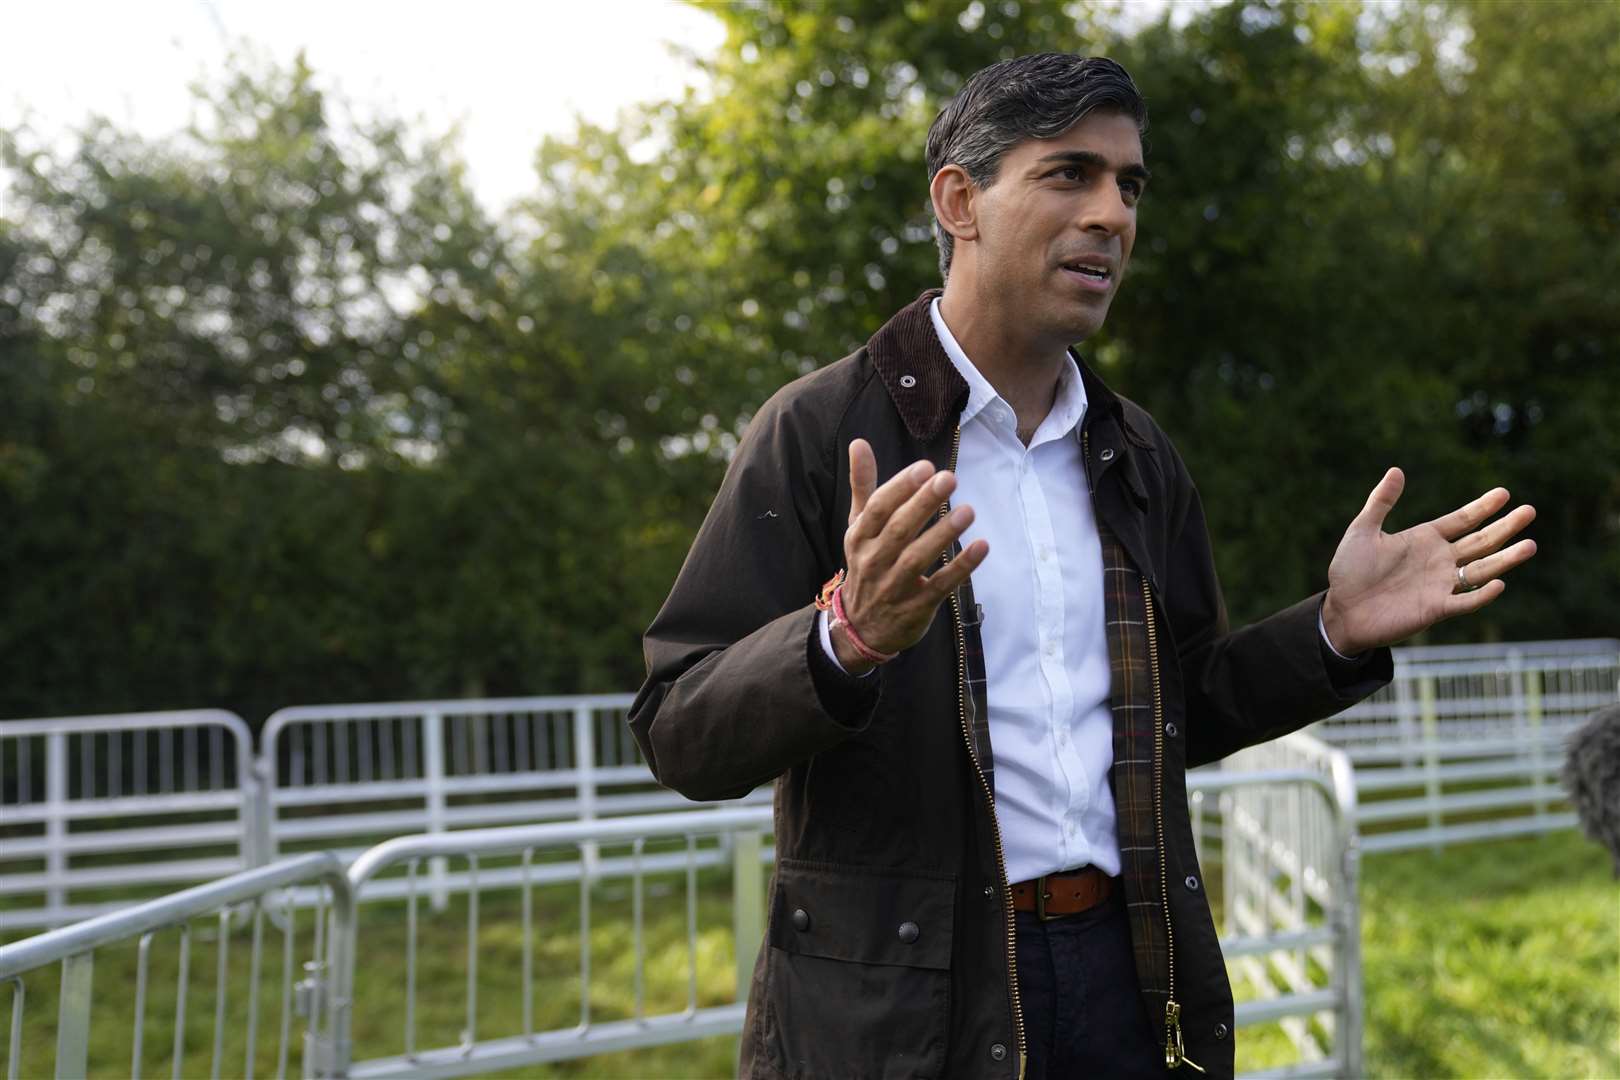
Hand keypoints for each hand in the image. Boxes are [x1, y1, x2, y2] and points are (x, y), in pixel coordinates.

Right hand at [832, 438, 989, 672]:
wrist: (862, 629)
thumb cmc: (867, 565)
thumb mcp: (859, 527)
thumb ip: (863, 485)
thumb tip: (859, 442)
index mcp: (859, 537)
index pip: (878, 509)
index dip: (900, 487)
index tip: (924, 467)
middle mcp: (873, 561)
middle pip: (899, 529)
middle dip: (924, 503)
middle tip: (949, 478)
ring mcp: (894, 586)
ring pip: (918, 558)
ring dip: (943, 534)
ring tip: (968, 510)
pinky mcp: (917, 607)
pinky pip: (941, 585)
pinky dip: (961, 568)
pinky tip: (981, 547)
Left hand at [1320, 468, 1536, 655]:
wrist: (1341, 610)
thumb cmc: (1350, 571)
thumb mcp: (1363, 530)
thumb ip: (1381, 502)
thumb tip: (1397, 470)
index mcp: (1425, 539)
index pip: (1462, 520)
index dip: (1483, 507)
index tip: (1505, 493)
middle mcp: (1439, 560)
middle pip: (1480, 542)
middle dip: (1505, 527)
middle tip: (1530, 511)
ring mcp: (1440, 585)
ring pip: (1481, 570)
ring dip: (1505, 559)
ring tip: (1530, 545)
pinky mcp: (1435, 609)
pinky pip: (1464, 601)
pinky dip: (1481, 595)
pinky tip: (1499, 583)